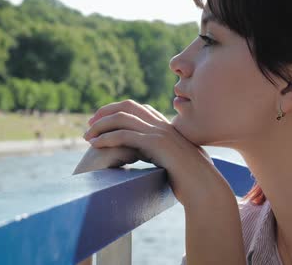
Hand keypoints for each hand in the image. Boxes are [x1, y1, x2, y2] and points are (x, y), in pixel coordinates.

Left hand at [79, 99, 232, 206]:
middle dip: (105, 112)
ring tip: (87, 136)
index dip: (117, 110)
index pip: (138, 107)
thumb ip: (165, 154)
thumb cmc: (192, 180)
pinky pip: (124, 135)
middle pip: (128, 106)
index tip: (102, 121)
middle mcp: (163, 124)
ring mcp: (159, 132)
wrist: (204, 186)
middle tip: (89, 125)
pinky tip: (95, 145)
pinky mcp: (155, 143)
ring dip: (101, 125)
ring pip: (123, 118)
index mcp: (167, 126)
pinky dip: (106, 138)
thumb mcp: (176, 161)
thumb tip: (157, 158)